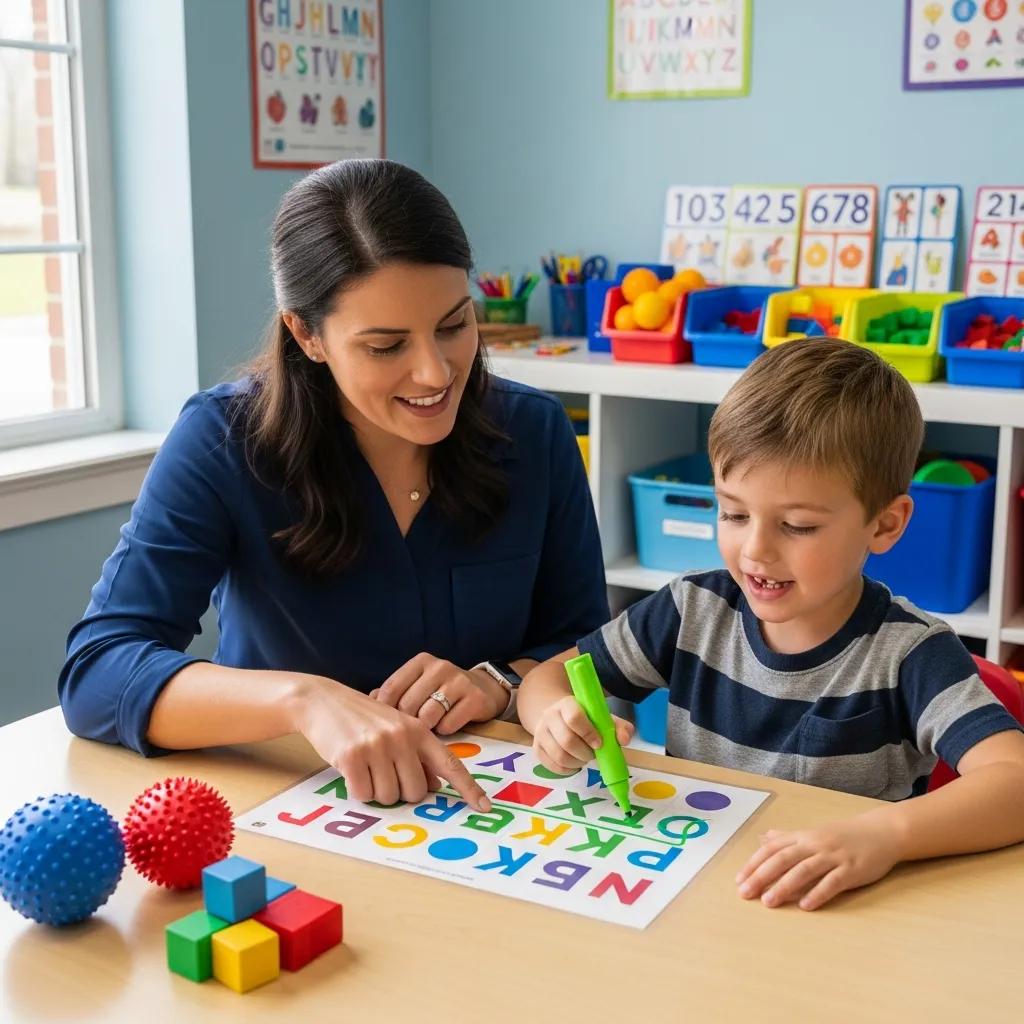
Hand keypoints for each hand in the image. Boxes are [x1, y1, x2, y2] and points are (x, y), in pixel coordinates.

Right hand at [290, 677, 490, 810]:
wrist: (324, 701)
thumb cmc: (363, 719)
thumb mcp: (396, 728)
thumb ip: (416, 755)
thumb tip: (432, 786)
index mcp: (419, 731)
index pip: (450, 764)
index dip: (468, 788)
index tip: (485, 806)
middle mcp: (403, 737)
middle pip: (415, 793)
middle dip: (399, 792)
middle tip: (382, 772)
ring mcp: (378, 746)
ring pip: (388, 797)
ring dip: (375, 791)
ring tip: (366, 766)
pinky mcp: (353, 756)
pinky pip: (363, 794)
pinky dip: (357, 788)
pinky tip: (351, 767)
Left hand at [371, 653, 507, 733]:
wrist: (483, 689)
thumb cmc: (441, 691)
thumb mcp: (417, 686)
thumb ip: (394, 693)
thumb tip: (368, 702)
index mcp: (421, 662)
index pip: (391, 688)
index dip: (384, 711)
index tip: (384, 726)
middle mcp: (439, 667)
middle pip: (408, 705)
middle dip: (406, 724)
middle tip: (408, 732)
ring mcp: (459, 681)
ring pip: (428, 716)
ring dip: (426, 728)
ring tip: (428, 728)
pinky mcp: (475, 698)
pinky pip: (448, 724)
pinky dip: (444, 731)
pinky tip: (446, 726)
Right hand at [532, 695, 633, 773]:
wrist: (559, 717)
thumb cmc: (586, 719)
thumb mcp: (603, 718)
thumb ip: (618, 727)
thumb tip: (624, 740)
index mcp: (567, 704)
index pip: (574, 717)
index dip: (588, 733)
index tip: (599, 743)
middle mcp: (549, 715)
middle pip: (566, 740)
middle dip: (585, 753)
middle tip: (593, 754)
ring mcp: (540, 733)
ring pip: (559, 756)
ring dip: (577, 763)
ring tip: (584, 759)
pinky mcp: (537, 748)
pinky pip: (553, 766)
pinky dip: (568, 770)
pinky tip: (575, 764)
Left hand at [735, 812, 902, 910]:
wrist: (882, 832)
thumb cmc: (844, 835)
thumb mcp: (813, 833)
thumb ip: (787, 837)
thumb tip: (762, 839)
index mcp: (804, 837)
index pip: (772, 849)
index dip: (754, 863)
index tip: (739, 880)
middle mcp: (815, 844)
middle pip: (783, 859)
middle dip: (761, 875)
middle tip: (745, 893)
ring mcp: (833, 856)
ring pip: (804, 870)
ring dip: (784, 886)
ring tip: (769, 902)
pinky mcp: (852, 869)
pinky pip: (832, 882)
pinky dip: (818, 893)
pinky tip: (805, 905)